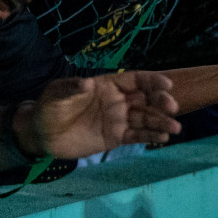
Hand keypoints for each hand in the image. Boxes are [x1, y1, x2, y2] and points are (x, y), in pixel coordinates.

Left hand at [21, 70, 182, 157]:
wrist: (42, 135)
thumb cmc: (50, 107)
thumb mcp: (57, 94)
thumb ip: (72, 88)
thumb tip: (87, 83)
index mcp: (109, 85)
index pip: (136, 80)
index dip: (152, 81)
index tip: (167, 85)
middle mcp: (119, 101)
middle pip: (146, 99)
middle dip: (161, 102)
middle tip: (172, 107)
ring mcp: (119, 119)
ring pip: (146, 118)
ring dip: (162, 122)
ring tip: (175, 128)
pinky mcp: (116, 137)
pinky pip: (137, 135)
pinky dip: (151, 136)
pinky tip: (163, 137)